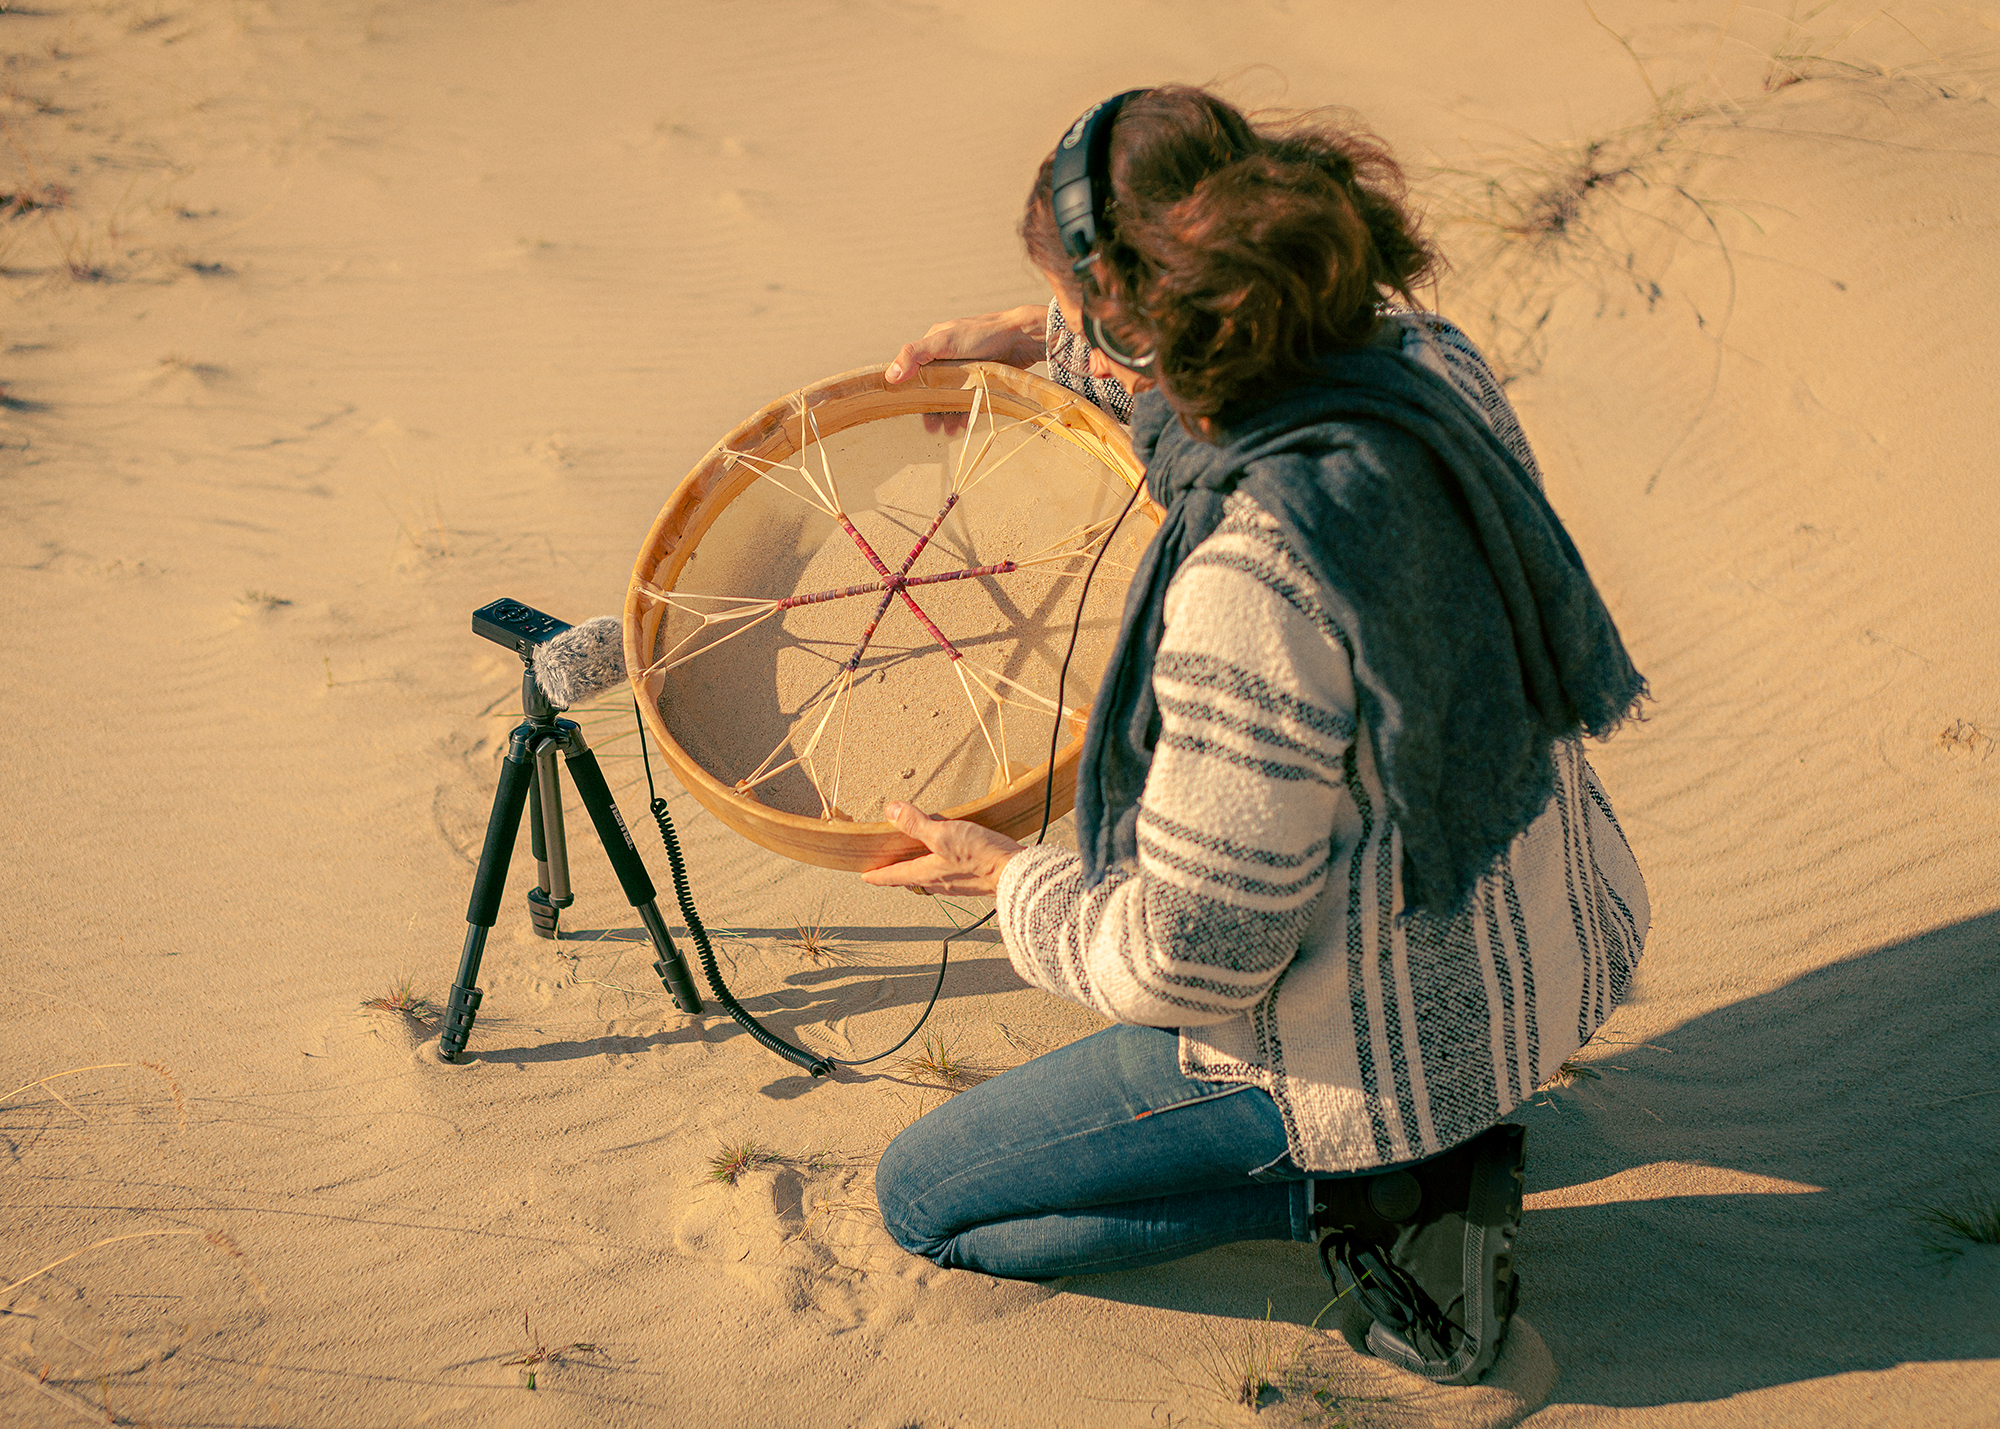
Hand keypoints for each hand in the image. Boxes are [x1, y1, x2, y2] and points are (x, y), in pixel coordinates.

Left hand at [861, 801, 1023, 898]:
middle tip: (890, 867)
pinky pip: (951, 873)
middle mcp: (940, 882)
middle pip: (912, 878)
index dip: (878, 875)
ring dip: (921, 868)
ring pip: (931, 876)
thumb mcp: (943, 834)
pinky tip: (952, 855)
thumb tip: (891, 811)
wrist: (1017, 874)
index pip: (895, 875)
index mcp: (926, 873)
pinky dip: (942, 864)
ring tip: (918, 857)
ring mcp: (958, 882)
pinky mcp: (975, 879)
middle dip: (899, 872)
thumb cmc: (981, 856)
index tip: (865, 877)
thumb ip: (916, 823)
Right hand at [886, 304, 1048, 432]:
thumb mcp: (943, 341)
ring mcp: (966, 367)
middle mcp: (947, 355)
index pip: (914, 371)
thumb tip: (890, 376)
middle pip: (933, 387)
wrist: (1022, 336)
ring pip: (951, 395)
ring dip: (948, 414)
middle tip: (933, 430)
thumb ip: (914, 355)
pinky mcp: (982, 376)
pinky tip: (965, 423)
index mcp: (934, 344)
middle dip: (932, 409)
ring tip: (951, 431)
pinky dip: (965, 411)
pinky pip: (968, 398)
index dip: (911, 392)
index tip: (909, 412)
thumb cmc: (982, 335)